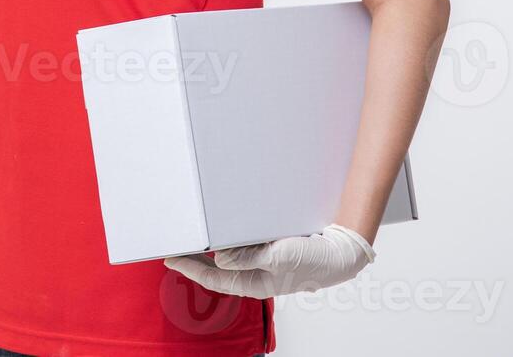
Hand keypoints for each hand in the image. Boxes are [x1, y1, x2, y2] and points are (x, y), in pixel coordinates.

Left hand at [162, 223, 374, 296]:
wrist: (342, 251)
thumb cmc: (314, 260)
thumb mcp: (278, 257)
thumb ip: (248, 258)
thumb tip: (219, 259)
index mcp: (254, 283)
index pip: (213, 279)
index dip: (189, 268)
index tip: (170, 257)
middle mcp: (255, 275)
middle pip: (217, 269)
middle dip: (195, 259)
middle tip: (175, 245)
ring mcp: (263, 264)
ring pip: (229, 257)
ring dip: (211, 248)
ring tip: (192, 237)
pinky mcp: (270, 250)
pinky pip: (244, 246)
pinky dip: (230, 239)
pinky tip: (223, 230)